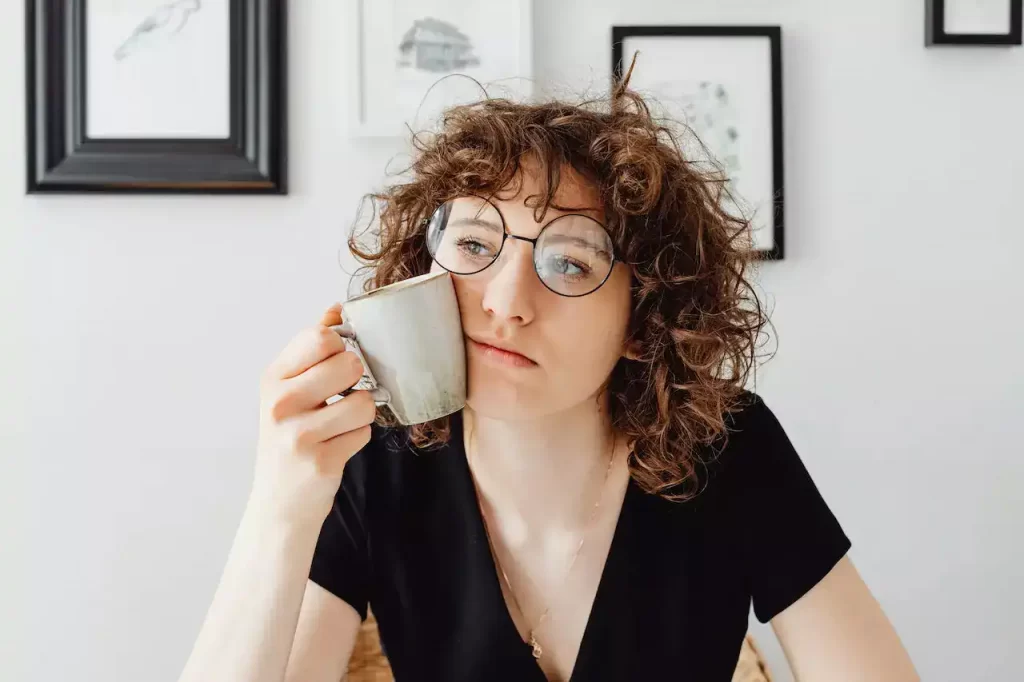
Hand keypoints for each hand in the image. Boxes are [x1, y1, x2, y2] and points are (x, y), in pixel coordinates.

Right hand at [247, 303, 374, 527]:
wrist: (278, 503)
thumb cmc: (289, 437)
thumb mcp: (289, 390)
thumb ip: (311, 349)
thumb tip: (335, 308)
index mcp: (273, 378)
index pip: (321, 337)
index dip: (341, 347)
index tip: (334, 364)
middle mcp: (280, 403)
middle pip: (349, 363)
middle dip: (356, 380)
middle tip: (339, 397)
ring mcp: (299, 434)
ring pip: (364, 401)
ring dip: (361, 413)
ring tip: (339, 424)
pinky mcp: (321, 461)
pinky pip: (364, 432)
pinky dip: (358, 438)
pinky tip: (336, 446)